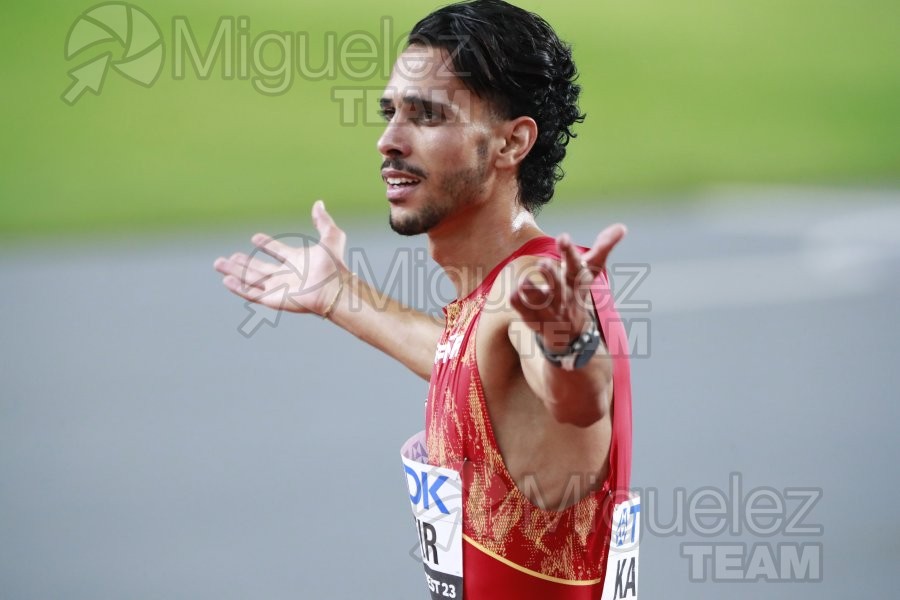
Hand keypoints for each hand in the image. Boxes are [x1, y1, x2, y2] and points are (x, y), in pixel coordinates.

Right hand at [213, 200, 347, 314]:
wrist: (333, 288)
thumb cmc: (334, 265)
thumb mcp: (331, 237)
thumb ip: (323, 221)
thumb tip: (319, 203)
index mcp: (298, 260)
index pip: (278, 251)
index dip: (267, 245)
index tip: (255, 237)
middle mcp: (287, 275)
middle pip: (260, 268)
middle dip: (244, 263)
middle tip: (230, 256)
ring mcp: (279, 288)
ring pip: (251, 279)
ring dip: (235, 272)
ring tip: (219, 264)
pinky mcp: (272, 299)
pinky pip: (251, 293)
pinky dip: (238, 287)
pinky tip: (226, 280)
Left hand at [510, 224, 626, 352]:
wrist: (572, 334)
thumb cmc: (577, 292)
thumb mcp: (589, 271)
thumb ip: (603, 247)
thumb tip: (622, 227)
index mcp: (575, 280)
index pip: (575, 265)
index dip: (569, 252)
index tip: (563, 237)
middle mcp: (563, 296)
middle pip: (558, 287)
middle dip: (551, 276)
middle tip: (543, 263)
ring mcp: (549, 310)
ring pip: (541, 302)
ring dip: (533, 293)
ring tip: (523, 282)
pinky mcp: (535, 320)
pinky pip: (526, 313)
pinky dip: (519, 305)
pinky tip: (512, 294)